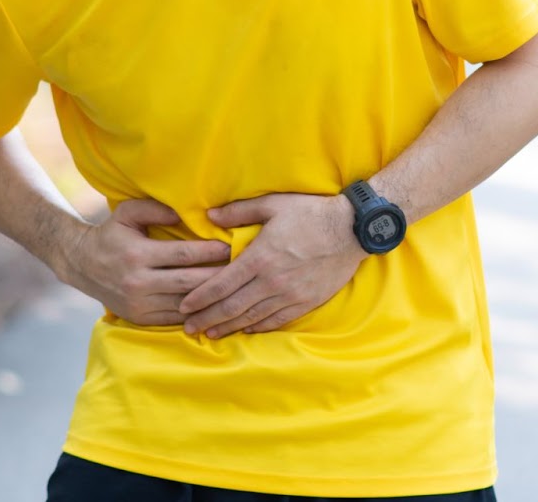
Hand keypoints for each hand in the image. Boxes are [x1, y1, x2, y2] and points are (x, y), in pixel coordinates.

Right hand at [55, 199, 231, 325]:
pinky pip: (174, 318)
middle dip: (219, 276)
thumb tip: (187, 213)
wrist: (81, 264)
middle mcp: (139, 282)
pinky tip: (214, 305)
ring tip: (234, 289)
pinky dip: (196, 313)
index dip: (211, 252)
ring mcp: (139, 304)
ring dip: (211, 298)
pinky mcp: (139, 318)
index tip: (232, 247)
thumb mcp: (128, 212)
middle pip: (189, 282)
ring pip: (185, 304)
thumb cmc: (111, 234)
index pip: (184, 255)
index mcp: (138, 254)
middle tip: (243, 269)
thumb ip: (156, 209)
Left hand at [178, 193, 366, 338]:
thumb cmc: (311, 213)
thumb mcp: (273, 205)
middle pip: (232, 307)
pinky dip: (257, 328)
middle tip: (188, 328)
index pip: (221, 284)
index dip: (200, 298)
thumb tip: (209, 215)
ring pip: (251, 318)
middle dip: (207, 319)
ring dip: (228, 327)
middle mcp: (272, 281)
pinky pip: (276, 321)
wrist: (353, 229)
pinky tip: (245, 331)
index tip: (184, 306)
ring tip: (209, 333)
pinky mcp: (306, 302)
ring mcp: (290, 295)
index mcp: (260, 257)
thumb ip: (239, 212)